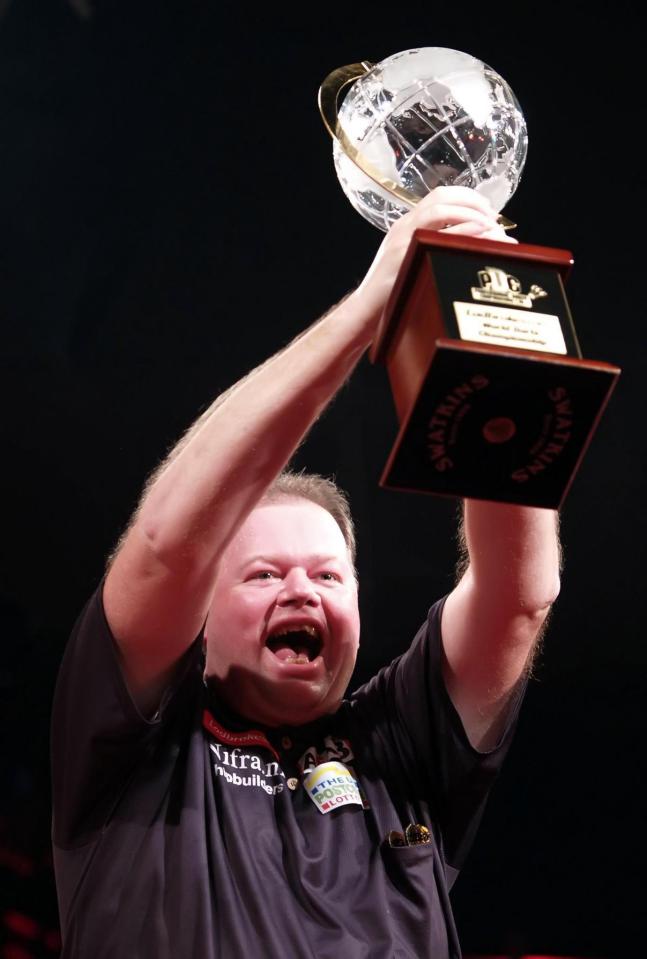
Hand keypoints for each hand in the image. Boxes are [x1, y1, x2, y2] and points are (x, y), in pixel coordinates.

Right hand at [351, 186, 517, 324]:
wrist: (365, 311)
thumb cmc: (391, 293)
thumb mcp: (410, 262)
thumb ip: (430, 248)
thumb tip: (464, 244)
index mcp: (407, 225)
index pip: (438, 197)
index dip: (466, 197)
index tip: (487, 209)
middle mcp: (404, 226)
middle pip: (440, 196)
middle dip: (472, 200)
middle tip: (493, 214)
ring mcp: (402, 238)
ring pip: (439, 208)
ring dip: (469, 211)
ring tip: (489, 223)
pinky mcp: (403, 253)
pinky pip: (436, 233)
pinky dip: (461, 229)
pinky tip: (477, 236)